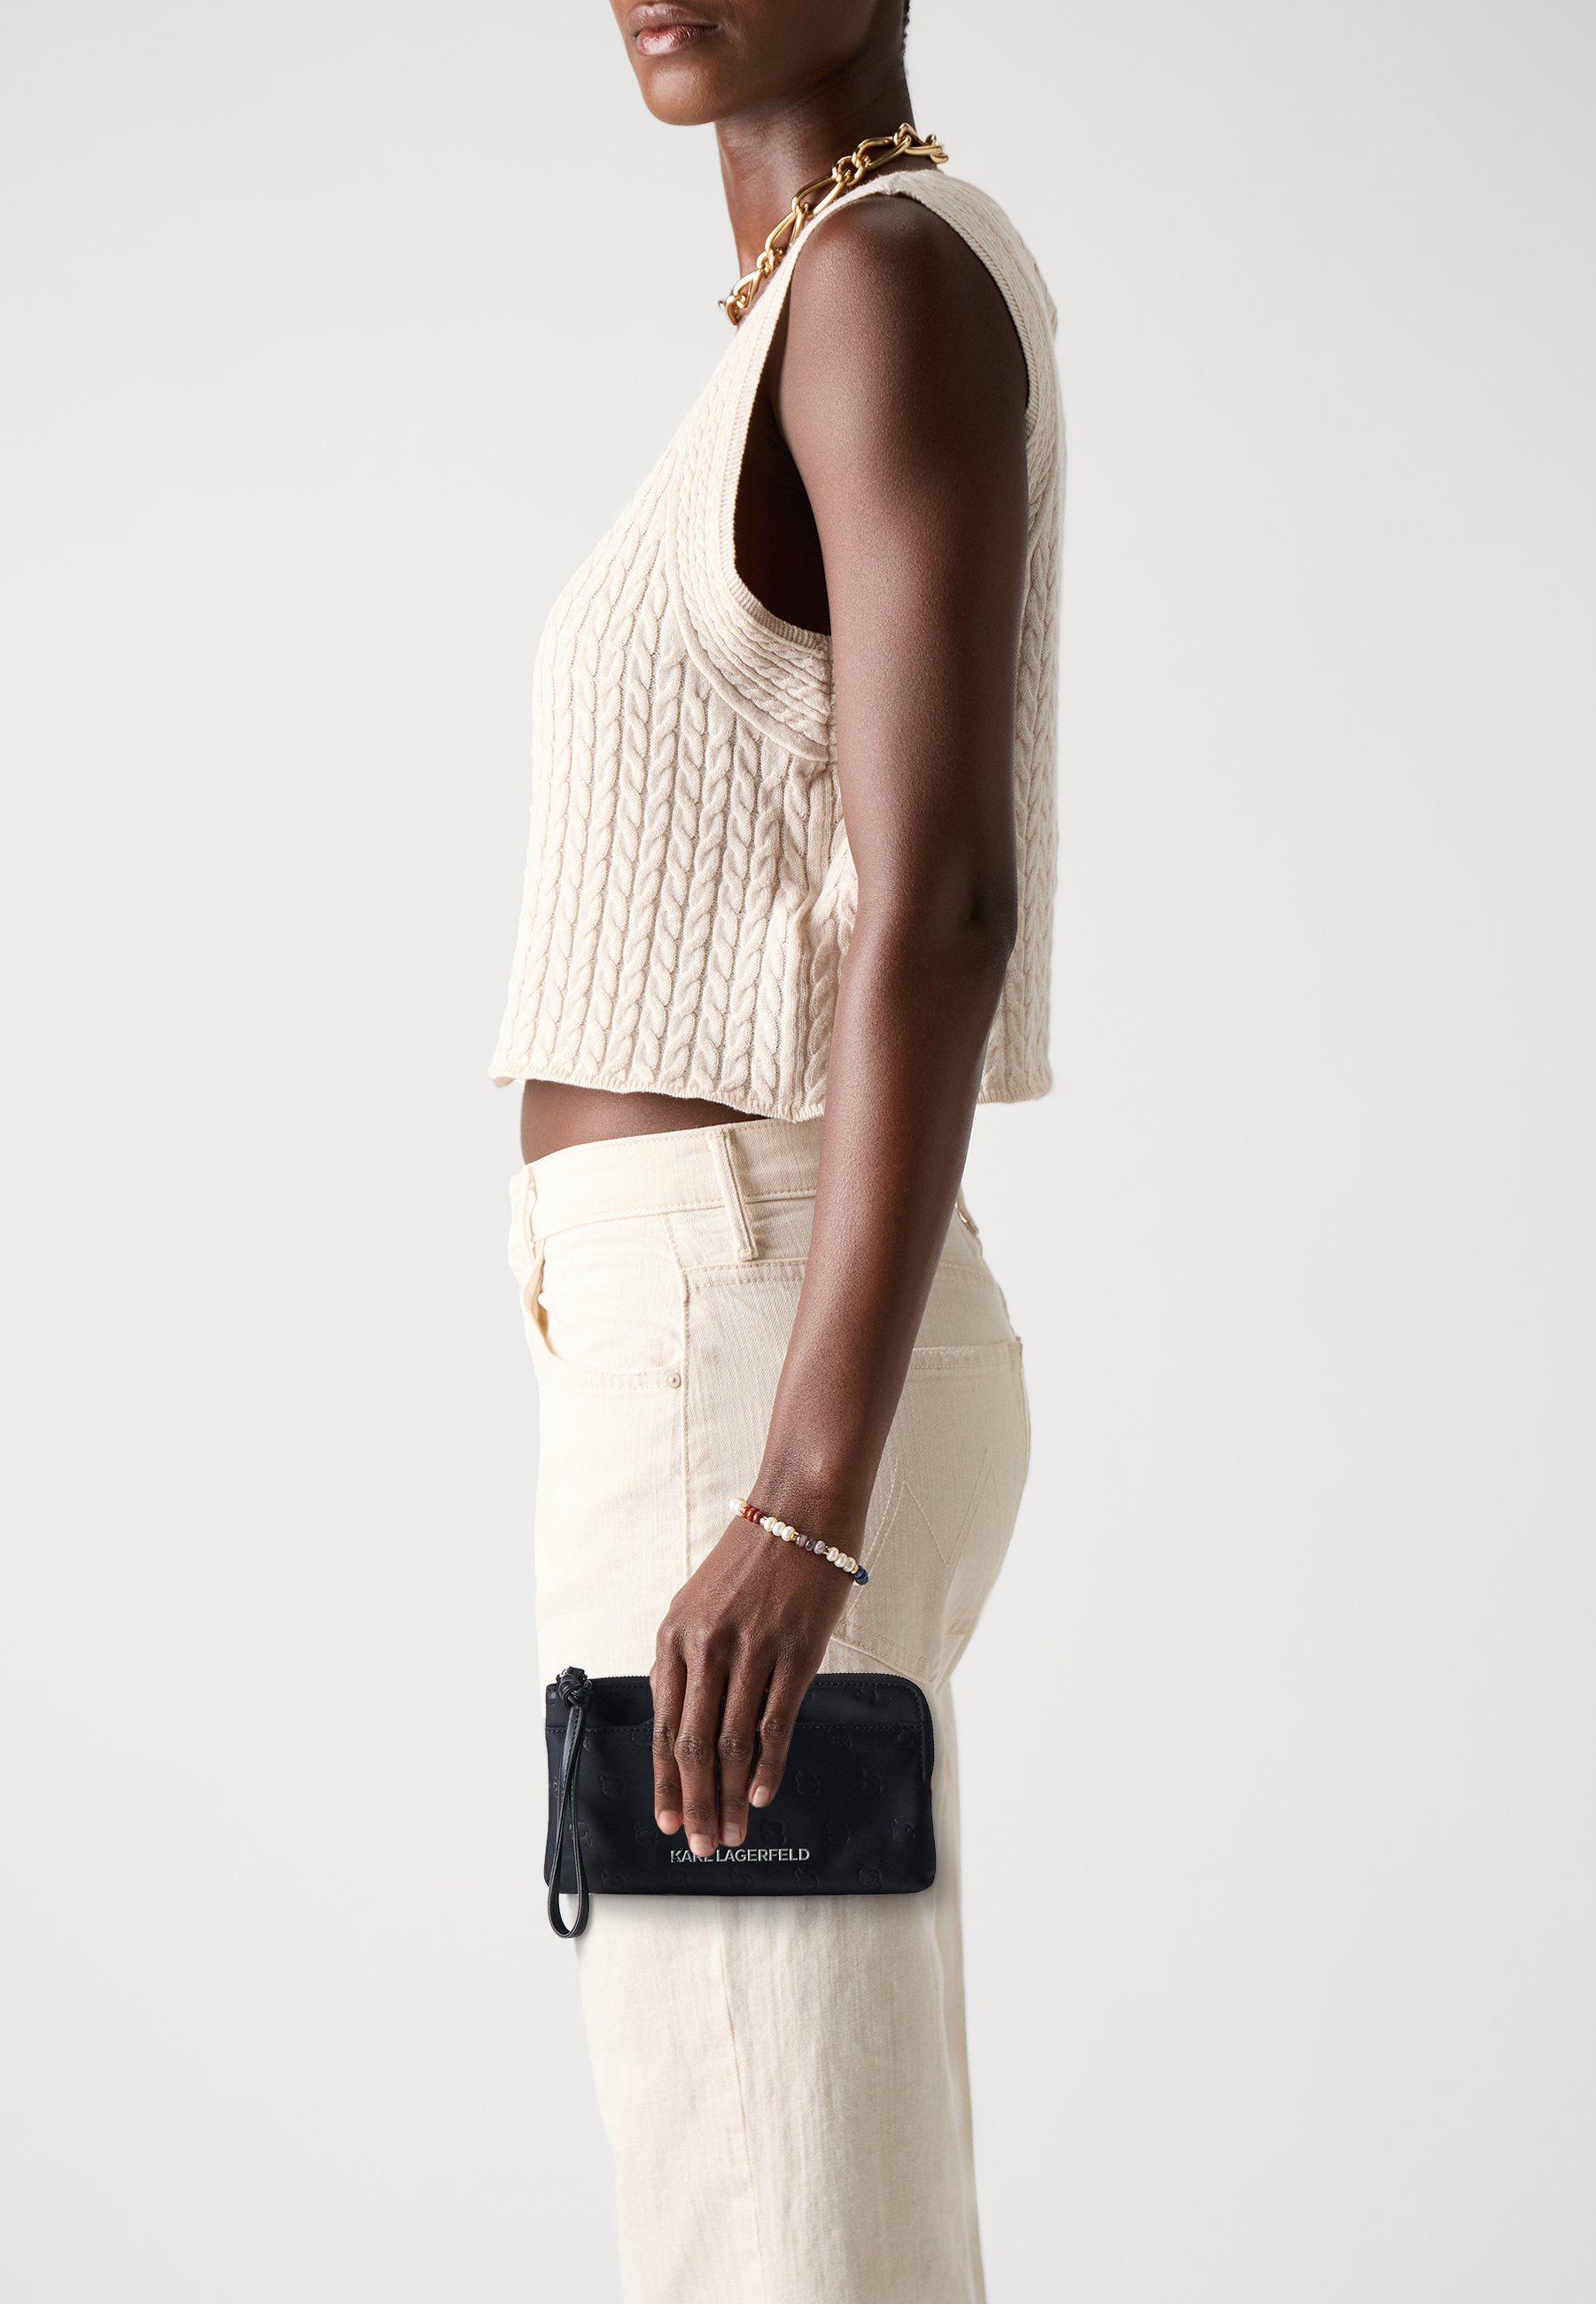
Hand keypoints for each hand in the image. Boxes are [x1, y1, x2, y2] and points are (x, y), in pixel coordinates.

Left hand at [650, 1505, 860, 1855]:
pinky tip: (761, 1793)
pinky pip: (773, 1721)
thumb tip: (682, 1718)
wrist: (800, 1511)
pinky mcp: (793, 1653)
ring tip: (733, 1832)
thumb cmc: (751, 1558)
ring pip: (730, 1742)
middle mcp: (705, 1646)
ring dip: (728, 1796)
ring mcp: (750, 1650)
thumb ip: (687, 1658)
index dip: (663, 1779)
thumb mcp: (698, 1603)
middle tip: (700, 1842)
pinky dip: (767, 1764)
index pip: (662, 1724)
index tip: (666, 1819)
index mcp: (674, 1635)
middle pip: (691, 1743)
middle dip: (694, 1801)